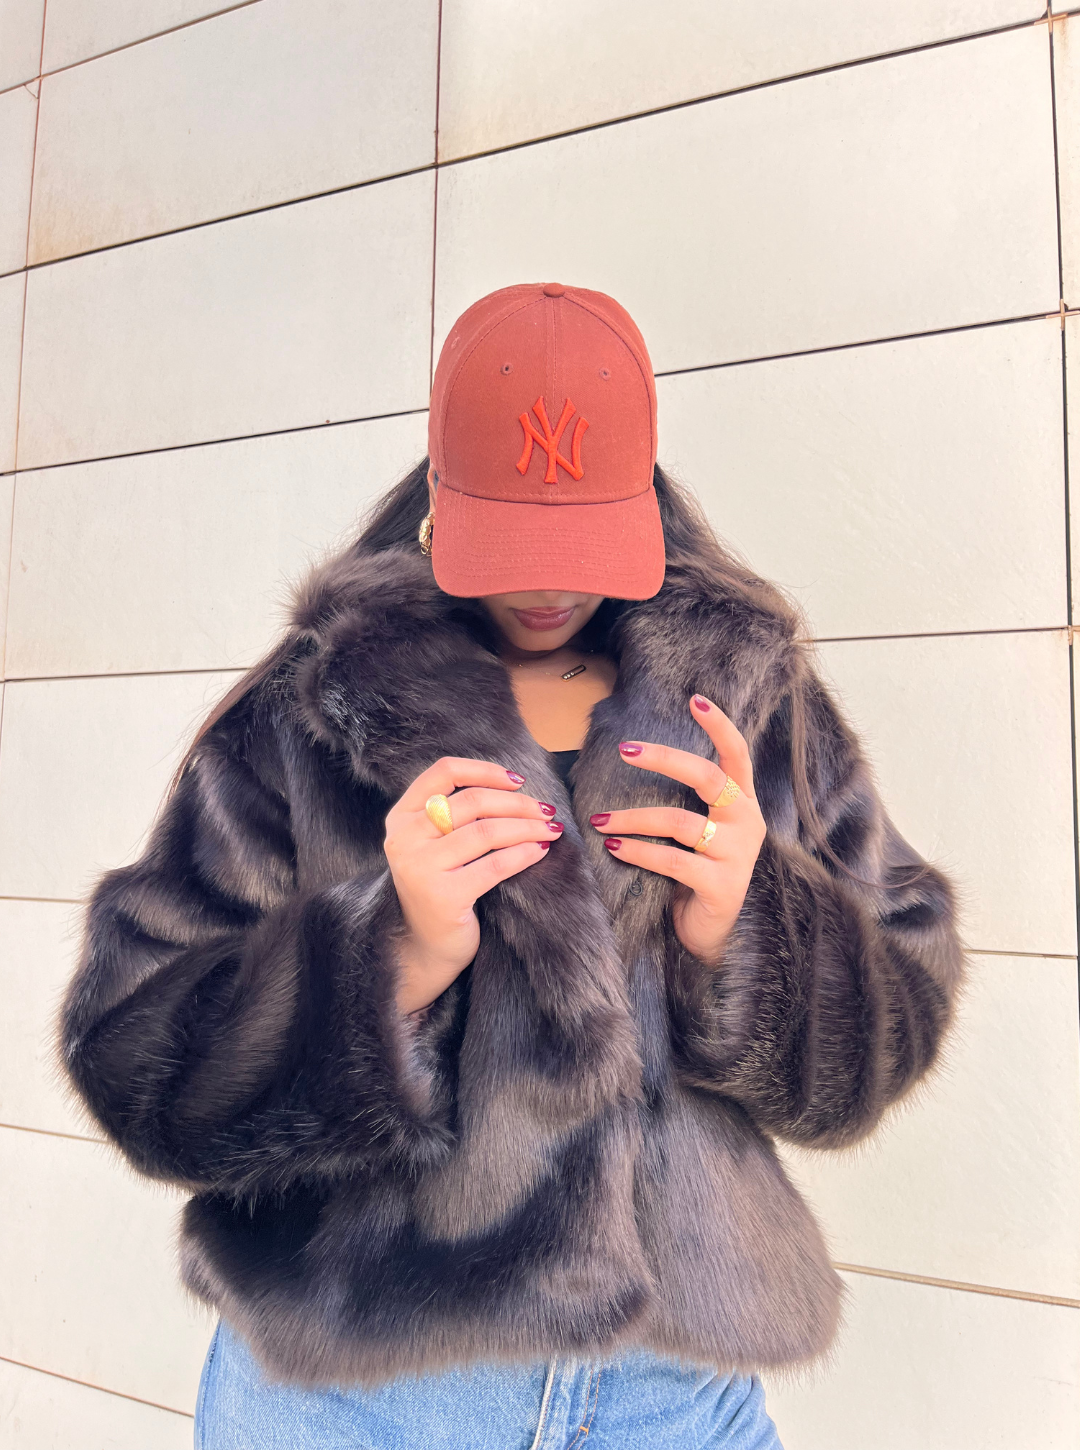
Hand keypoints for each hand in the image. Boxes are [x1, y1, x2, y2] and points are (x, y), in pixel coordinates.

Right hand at [384, 756, 563, 1014]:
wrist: (425, 947)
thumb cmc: (440, 887)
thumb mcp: (434, 843)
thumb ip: (456, 813)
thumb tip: (516, 785)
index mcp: (402, 817)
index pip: (443, 772)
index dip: (484, 770)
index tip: (518, 780)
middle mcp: (404, 838)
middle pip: (472, 802)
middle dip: (518, 804)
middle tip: (546, 810)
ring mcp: (421, 867)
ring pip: (487, 831)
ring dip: (528, 827)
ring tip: (551, 829)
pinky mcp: (444, 895)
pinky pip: (495, 865)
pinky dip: (523, 854)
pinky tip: (540, 852)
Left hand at [590, 694, 766, 965]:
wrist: (714, 933)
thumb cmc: (699, 873)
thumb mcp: (700, 831)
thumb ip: (687, 800)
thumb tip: (637, 757)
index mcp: (743, 804)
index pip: (737, 755)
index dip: (720, 726)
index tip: (695, 699)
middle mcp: (747, 823)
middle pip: (708, 777)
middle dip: (665, 759)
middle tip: (625, 749)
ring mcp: (737, 855)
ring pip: (680, 822)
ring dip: (633, 818)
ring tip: (600, 821)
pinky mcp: (721, 886)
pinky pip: (673, 860)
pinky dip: (639, 851)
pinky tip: (614, 848)